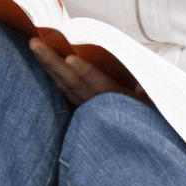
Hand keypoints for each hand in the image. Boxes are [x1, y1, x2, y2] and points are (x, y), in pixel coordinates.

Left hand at [29, 38, 144, 106]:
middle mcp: (98, 105)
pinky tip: (39, 61)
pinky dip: (51, 76)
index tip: (71, 58)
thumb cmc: (146, 110)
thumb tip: (142, 87)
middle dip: (53, 63)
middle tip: (35, 44)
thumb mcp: (152, 103)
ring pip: (63, 86)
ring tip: (34, 47)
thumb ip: (147, 93)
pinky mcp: (78, 107)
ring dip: (47, 66)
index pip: (100, 85)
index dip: (86, 72)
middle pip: (73, 83)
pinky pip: (62, 91)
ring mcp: (85, 107)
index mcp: (118, 99)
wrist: (136, 141)